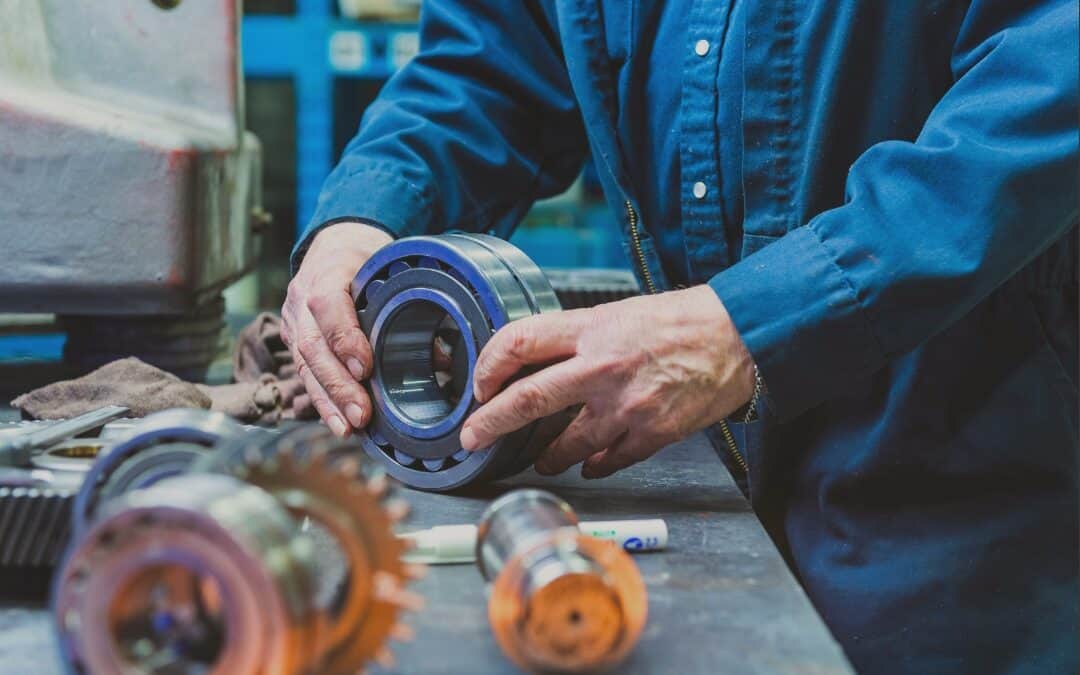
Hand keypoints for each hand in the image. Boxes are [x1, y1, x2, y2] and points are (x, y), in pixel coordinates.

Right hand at [281, 221, 392, 435]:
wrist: (333, 247)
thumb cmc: (366, 261)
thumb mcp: (389, 270)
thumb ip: (411, 310)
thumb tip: (443, 358)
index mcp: (329, 271)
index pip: (328, 304)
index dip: (344, 337)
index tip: (364, 368)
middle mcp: (302, 297)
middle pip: (313, 346)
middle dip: (339, 385)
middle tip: (362, 413)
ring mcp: (292, 319)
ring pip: (304, 365)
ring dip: (329, 401)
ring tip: (350, 427)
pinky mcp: (291, 338)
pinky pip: (303, 374)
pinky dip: (323, 402)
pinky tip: (339, 424)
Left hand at [460, 286, 755, 477]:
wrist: (738, 336)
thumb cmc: (680, 321)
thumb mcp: (617, 314)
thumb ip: (576, 340)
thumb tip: (536, 365)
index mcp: (590, 329)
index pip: (518, 343)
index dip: (488, 366)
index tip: (479, 385)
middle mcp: (602, 368)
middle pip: (526, 401)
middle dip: (489, 424)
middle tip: (473, 437)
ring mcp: (626, 406)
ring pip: (564, 445)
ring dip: (546, 457)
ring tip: (540, 460)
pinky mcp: (652, 433)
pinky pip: (607, 461)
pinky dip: (593, 465)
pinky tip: (588, 464)